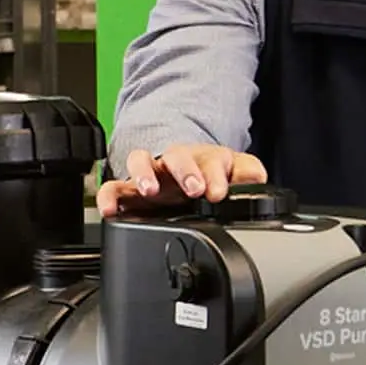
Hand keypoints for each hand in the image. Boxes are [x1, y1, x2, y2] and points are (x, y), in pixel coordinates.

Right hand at [96, 144, 267, 216]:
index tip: (217, 191)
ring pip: (141, 161)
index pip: (211, 160)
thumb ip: (247, 174)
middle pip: (177, 156)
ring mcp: (153, 173)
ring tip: (150, 190)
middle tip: (194, 188)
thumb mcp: (234, 173)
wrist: (187, 174)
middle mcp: (177, 162)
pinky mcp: (131, 188)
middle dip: (185, 171)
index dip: (215, 174)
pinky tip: (110, 209)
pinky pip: (114, 187)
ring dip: (145, 173)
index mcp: (206, 159)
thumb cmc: (210, 174)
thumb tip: (256, 177)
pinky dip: (109, 196)